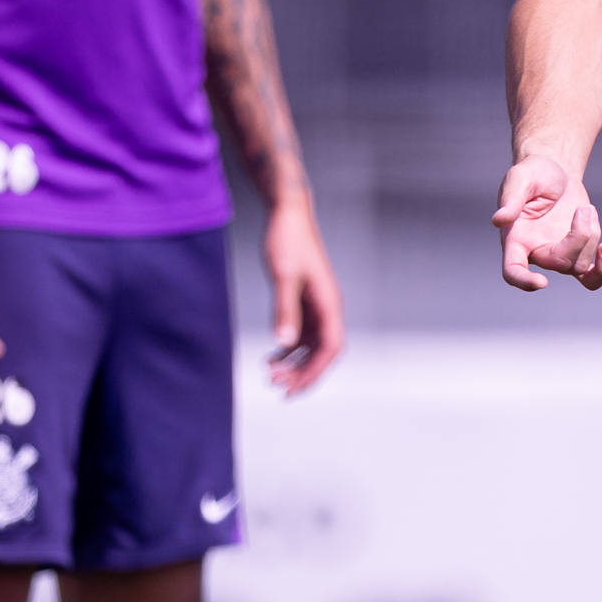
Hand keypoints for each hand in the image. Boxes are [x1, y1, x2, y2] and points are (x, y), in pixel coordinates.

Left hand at [262, 199, 344, 396]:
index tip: (292, 387)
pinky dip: (289, 348)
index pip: (330, 348)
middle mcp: (327, 307)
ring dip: (295, 363)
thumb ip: (284, 311)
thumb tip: (284, 343)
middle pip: (323, 352)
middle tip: (275, 386)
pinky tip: (272, 355)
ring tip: (270, 374)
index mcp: (329, 303)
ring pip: (312, 344)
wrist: (288, 214)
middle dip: (302, 372)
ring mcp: (317, 304)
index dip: (314, 372)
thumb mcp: (283, 277)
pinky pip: (302, 333)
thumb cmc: (288, 240)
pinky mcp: (305, 300)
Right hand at [494, 154, 601, 291]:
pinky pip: (591, 276)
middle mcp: (536, 252)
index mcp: (516, 239)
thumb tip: (499, 220)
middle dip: (578, 238)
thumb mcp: (519, 179)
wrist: (555, 172)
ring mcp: (559, 254)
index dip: (524, 281)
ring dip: (591, 236)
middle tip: (584, 208)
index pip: (513, 271)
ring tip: (587, 208)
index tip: (541, 282)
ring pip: (580, 265)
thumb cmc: (533, 174)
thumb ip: (510, 199)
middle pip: (560, 264)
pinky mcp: (578, 251)